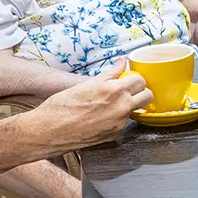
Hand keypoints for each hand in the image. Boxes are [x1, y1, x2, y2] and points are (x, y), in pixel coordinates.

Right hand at [29, 72, 151, 148]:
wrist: (49, 131)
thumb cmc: (62, 106)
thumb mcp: (86, 84)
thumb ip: (109, 74)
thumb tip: (122, 63)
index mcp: (113, 90)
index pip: (140, 80)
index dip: (135, 78)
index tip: (129, 79)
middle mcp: (120, 107)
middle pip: (147, 96)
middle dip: (140, 91)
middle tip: (127, 90)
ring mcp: (119, 123)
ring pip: (135, 109)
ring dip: (128, 105)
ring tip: (109, 104)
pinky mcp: (115, 134)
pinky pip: (123, 122)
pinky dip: (117, 118)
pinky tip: (101, 117)